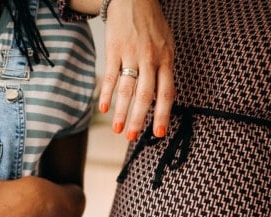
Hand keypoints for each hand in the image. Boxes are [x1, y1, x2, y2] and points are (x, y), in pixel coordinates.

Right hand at [99, 0, 174, 140]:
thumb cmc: (152, 25)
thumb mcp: (167, 45)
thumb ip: (166, 71)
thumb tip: (168, 98)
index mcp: (166, 59)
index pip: (166, 92)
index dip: (163, 114)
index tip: (158, 133)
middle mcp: (150, 58)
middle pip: (145, 94)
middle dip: (138, 118)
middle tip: (132, 137)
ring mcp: (131, 54)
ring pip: (127, 88)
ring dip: (121, 111)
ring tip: (117, 129)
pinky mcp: (114, 50)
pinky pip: (110, 75)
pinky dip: (106, 93)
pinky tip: (102, 108)